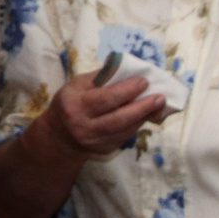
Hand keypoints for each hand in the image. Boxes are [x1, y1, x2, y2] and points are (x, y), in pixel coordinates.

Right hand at [39, 66, 164, 158]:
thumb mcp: (76, 85)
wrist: (59, 136)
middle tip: (159, 97)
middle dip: (142, 107)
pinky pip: (125, 136)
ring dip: (143, 116)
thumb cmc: (70, 103)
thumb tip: (126, 68)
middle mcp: (84, 126)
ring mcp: (94, 141)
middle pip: (118, 118)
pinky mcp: (104, 149)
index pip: (105, 98)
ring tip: (158, 104)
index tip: (144, 81)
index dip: (127, 90)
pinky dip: (137, 125)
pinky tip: (146, 115)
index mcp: (76, 105)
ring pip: (124, 130)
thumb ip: (100, 77)